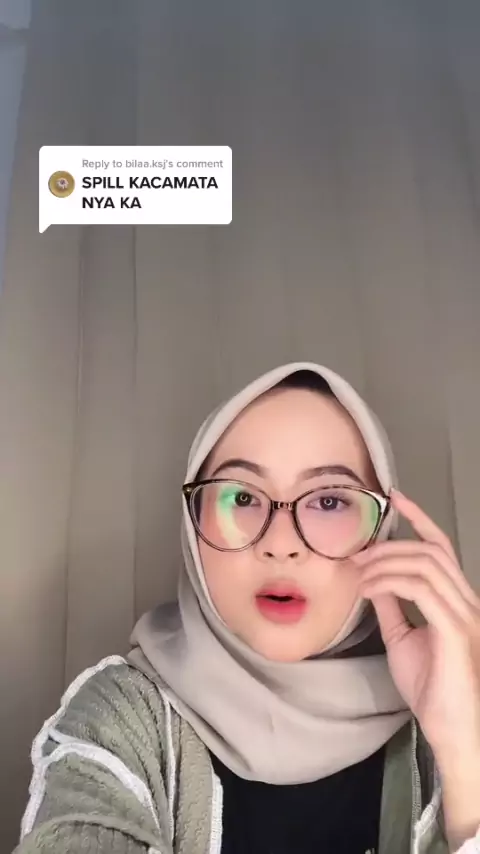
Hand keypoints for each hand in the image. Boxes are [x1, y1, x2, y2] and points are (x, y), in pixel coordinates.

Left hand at [354, 489, 479, 768]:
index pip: (441, 549)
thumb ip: (392, 606)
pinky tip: (370, 588)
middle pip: (430, 551)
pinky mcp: (454, 628)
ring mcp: (464, 613)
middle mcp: (467, 601)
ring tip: (359, 574)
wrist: (451, 730)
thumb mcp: (403, 638)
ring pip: (425, 564)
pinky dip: (390, 581)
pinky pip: (420, 588)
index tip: (394, 499)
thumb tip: (374, 579)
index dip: (420, 519)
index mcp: (457, 601)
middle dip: (390, 545)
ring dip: (385, 562)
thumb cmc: (432, 689)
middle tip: (356, 554)